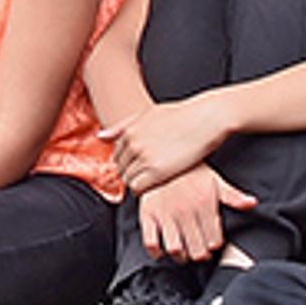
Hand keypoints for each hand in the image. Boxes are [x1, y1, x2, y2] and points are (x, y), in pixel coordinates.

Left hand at [109, 94, 235, 194]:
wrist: (205, 119)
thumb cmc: (181, 115)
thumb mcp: (148, 114)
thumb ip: (122, 127)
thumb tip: (100, 137)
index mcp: (129, 131)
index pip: (116, 155)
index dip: (127, 162)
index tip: (138, 166)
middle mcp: (133, 144)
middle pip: (120, 168)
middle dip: (130, 173)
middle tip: (146, 175)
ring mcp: (144, 157)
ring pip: (127, 179)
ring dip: (137, 182)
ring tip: (152, 180)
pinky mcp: (157, 170)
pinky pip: (138, 187)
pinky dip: (143, 190)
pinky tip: (155, 185)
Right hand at [138, 165, 253, 264]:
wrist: (159, 152)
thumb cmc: (189, 169)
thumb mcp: (214, 179)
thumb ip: (233, 196)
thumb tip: (252, 203)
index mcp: (204, 204)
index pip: (214, 241)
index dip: (215, 246)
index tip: (212, 244)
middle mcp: (185, 211)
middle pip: (196, 250)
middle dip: (200, 255)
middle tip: (199, 251)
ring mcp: (165, 214)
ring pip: (175, 249)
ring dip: (181, 256)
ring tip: (183, 252)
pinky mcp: (147, 213)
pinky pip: (150, 242)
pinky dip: (156, 251)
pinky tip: (162, 248)